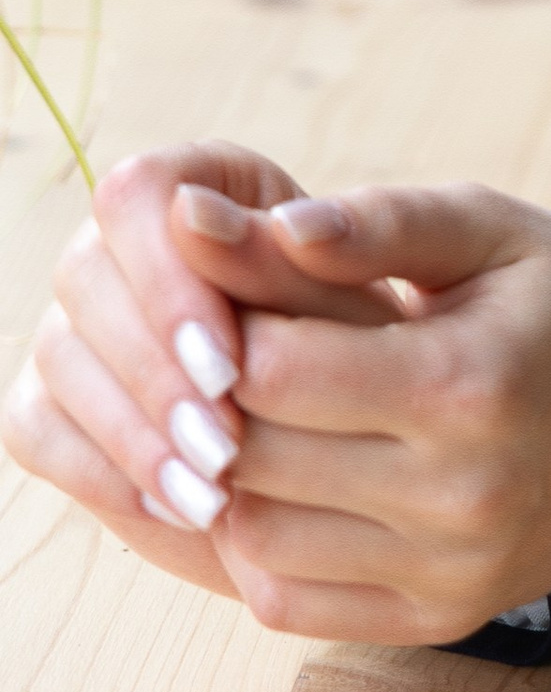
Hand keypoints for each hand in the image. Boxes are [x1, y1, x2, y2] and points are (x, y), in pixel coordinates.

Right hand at [2, 139, 389, 602]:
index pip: (137, 196)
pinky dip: (102, 471)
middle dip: (155, 374)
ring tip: (212, 495)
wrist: (362, 432)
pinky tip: (175, 510)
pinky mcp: (58, 398)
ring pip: (59, 356)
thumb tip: (194, 215)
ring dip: (133, 434)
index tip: (230, 368)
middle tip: (226, 451)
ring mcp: (83, 318)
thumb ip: (283, 257)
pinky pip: (37, 428)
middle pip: (85, 276)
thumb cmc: (373, 346)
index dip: (170, 282)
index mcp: (198, 182)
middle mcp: (124, 240)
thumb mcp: (351, 302)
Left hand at [4, 147, 550, 644]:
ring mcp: (449, 570)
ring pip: (255, 539)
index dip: (223, 326)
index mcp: (466, 382)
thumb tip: (250, 224)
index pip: (271, 369)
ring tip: (250, 419)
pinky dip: (259, 547)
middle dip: (212, 400)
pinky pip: (290, 603)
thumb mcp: (489, 229)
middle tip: (221, 355)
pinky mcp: (438, 620)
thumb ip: (374, 222)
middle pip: (252, 456)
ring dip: (227, 477)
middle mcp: (458, 493)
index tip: (229, 296)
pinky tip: (282, 487)